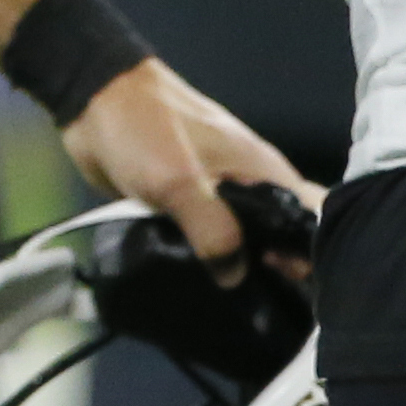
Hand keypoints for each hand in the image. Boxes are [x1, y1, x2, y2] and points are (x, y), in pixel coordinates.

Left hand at [61, 58, 320, 283]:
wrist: (94, 100)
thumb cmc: (145, 128)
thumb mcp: (180, 181)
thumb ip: (214, 230)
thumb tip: (235, 275)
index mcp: (262, 169)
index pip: (312, 214)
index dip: (311, 252)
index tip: (293, 284)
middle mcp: (248, 182)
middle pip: (281, 233)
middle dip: (278, 268)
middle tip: (259, 302)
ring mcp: (216, 192)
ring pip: (243, 239)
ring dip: (239, 266)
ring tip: (231, 306)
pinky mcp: (186, 203)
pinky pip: (209, 239)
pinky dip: (209, 259)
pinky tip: (200, 288)